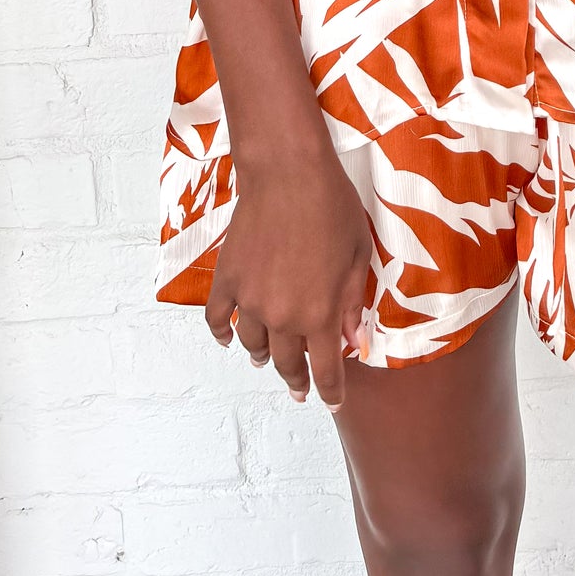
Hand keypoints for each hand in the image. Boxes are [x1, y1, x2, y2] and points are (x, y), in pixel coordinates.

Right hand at [204, 137, 373, 410]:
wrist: (287, 173)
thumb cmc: (332, 206)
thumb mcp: (357, 254)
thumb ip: (352, 302)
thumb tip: (353, 339)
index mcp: (319, 314)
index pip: (325, 368)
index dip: (330, 390)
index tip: (332, 402)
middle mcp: (282, 316)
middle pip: (286, 362)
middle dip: (295, 378)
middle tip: (298, 388)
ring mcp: (250, 300)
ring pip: (253, 344)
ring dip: (261, 357)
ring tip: (264, 361)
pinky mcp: (227, 279)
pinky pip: (218, 318)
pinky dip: (221, 334)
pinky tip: (228, 339)